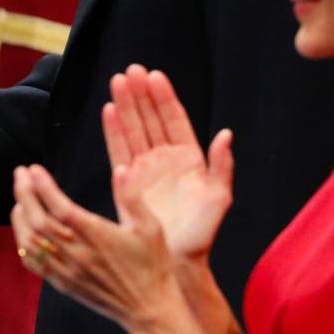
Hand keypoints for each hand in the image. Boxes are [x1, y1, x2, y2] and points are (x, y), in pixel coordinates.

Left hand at [11, 162, 181, 333]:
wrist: (148, 308)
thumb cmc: (152, 265)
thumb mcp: (150, 227)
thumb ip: (131, 196)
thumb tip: (121, 169)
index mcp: (98, 236)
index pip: (61, 208)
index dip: (43, 187)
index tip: (33, 170)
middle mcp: (78, 254)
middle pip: (39, 222)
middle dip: (25, 195)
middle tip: (20, 174)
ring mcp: (67, 271)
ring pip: (31, 243)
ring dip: (20, 218)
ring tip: (19, 199)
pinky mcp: (63, 284)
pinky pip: (34, 264)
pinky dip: (23, 244)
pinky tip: (24, 231)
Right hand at [102, 65, 233, 264]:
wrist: (177, 262)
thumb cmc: (201, 234)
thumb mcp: (218, 198)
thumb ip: (221, 166)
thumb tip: (226, 134)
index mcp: (190, 159)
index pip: (175, 120)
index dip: (165, 98)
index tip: (155, 76)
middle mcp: (166, 160)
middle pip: (151, 119)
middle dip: (141, 95)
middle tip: (131, 71)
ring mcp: (145, 170)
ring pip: (134, 130)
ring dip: (125, 107)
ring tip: (116, 82)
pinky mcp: (127, 183)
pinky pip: (119, 151)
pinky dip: (113, 131)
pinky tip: (108, 111)